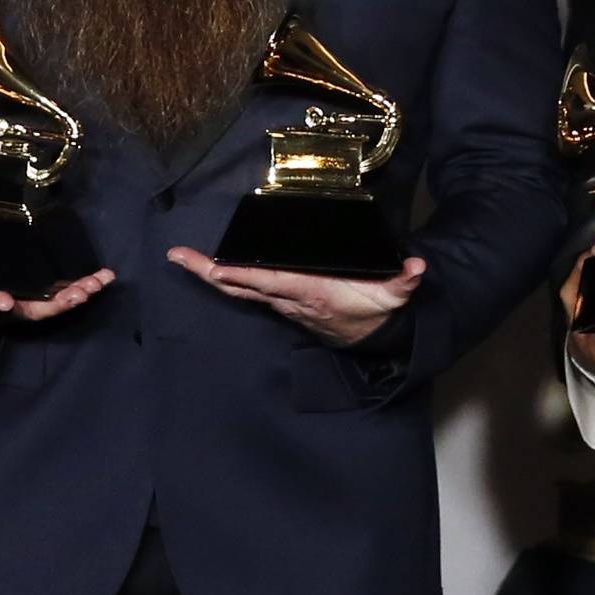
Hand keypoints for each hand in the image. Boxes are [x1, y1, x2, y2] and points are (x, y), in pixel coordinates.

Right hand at [0, 254, 115, 333]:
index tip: (4, 299)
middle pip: (28, 310)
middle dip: (53, 303)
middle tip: (76, 294)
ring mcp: (20, 306)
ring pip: (51, 306)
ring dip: (75, 295)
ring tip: (97, 283)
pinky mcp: (35, 300)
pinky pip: (61, 298)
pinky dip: (83, 289)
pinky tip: (104, 278)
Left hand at [169, 247, 425, 346]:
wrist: (373, 338)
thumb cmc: (377, 311)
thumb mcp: (394, 296)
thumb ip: (404, 281)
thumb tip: (417, 267)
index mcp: (310, 292)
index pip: (268, 281)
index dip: (241, 274)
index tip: (214, 267)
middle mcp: (288, 299)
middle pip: (241, 285)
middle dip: (208, 271)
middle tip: (177, 256)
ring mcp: (282, 303)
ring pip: (240, 288)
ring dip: (211, 273)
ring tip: (182, 258)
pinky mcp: (281, 302)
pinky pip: (247, 289)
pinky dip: (227, 278)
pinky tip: (210, 268)